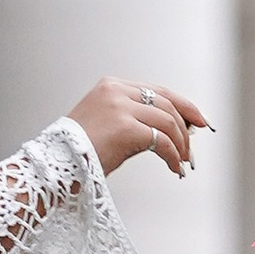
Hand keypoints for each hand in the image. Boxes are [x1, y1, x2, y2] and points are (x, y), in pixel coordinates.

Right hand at [67, 74, 209, 180]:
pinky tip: (174, 167)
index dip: (183, 105)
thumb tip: (170, 129)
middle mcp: (116, 91)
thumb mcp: (106, 124)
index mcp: (112, 86)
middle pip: (167, 103)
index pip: (157, 91)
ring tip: (181, 161)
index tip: (198, 121)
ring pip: (167, 121)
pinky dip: (172, 156)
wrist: (56, 166)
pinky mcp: (125, 128)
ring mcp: (120, 107)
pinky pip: (161, 141)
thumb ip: (134, 118)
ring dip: (180, 144)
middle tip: (190, 147)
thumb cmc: (78, 152)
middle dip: (186, 127)